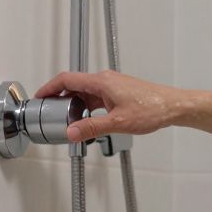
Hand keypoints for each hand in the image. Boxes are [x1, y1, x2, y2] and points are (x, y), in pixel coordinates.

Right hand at [34, 70, 189, 142]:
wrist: (173, 107)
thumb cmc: (152, 108)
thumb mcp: (117, 122)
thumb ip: (91, 128)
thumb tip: (72, 132)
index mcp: (102, 82)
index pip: (67, 79)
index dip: (49, 87)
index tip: (39, 96)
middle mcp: (106, 80)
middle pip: (74, 84)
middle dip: (58, 97)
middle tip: (48, 110)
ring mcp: (112, 86)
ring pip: (85, 92)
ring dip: (73, 103)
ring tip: (65, 118)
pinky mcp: (119, 93)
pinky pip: (96, 97)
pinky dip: (86, 106)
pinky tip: (87, 119)